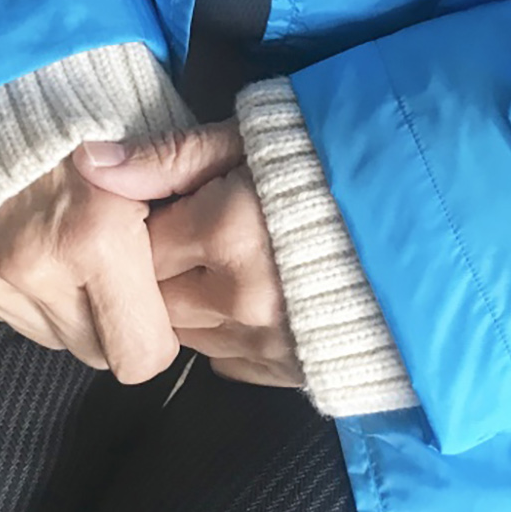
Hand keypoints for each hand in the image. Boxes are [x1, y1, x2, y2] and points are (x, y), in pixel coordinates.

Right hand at [0, 157, 178, 382]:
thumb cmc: (73, 97)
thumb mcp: (150, 135)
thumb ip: (175, 203)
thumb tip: (195, 269)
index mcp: (93, 236)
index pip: (141, 357)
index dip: (157, 330)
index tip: (158, 293)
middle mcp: (31, 266)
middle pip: (93, 351)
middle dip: (110, 316)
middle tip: (113, 259)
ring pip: (45, 336)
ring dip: (62, 300)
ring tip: (64, 236)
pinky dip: (14, 286)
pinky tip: (21, 232)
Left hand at [75, 122, 303, 389]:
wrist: (419, 226)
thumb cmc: (327, 169)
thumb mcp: (248, 141)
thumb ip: (169, 155)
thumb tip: (91, 165)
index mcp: (229, 229)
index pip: (136, 243)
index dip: (138, 223)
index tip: (156, 205)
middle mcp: (240, 295)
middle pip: (150, 295)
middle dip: (153, 267)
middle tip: (180, 233)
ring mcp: (265, 340)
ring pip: (180, 332)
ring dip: (181, 302)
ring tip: (211, 264)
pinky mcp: (286, 370)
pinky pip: (220, 361)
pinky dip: (217, 333)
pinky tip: (238, 298)